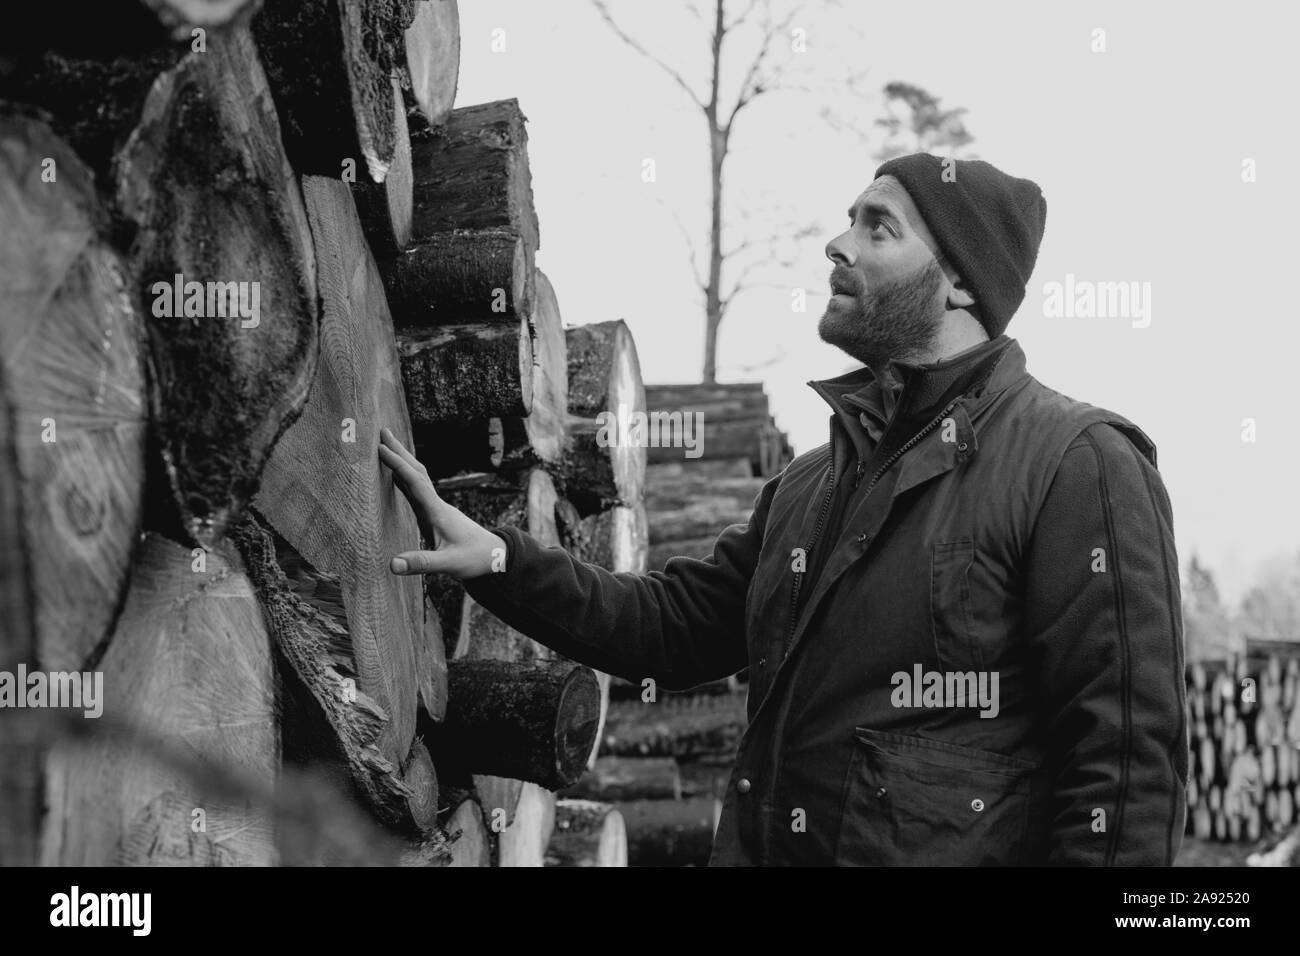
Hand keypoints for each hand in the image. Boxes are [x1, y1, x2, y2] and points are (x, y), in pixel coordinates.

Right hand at [378, 427, 508, 578]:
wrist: (494, 557)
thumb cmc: (474, 559)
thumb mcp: (448, 564)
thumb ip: (421, 563)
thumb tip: (392, 564)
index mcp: (437, 511)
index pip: (415, 482)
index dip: (397, 465)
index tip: (380, 448)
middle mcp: (436, 505)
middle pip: (417, 471)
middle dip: (400, 451)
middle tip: (382, 431)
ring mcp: (435, 508)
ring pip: (417, 479)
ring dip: (401, 462)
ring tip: (384, 447)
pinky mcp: (434, 515)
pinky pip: (416, 491)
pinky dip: (404, 479)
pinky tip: (395, 476)